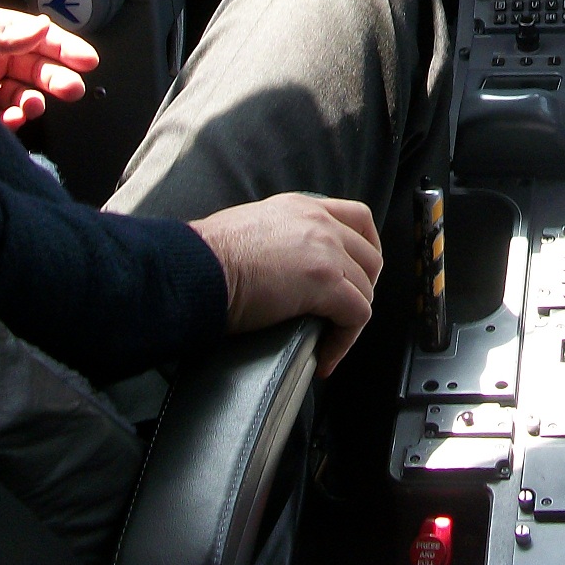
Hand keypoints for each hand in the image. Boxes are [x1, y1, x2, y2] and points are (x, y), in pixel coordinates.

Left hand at [0, 0, 97, 129]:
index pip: (38, 39)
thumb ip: (2, 30)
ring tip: (32, 107)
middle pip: (35, 70)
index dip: (64, 48)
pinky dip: (10, 124)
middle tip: (72, 88)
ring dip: (32, 102)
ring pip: (20, 97)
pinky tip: (11, 121)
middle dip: (56, 78)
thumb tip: (42, 27)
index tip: (87, 60)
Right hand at [189, 194, 384, 376]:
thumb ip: (279, 237)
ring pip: (365, 289)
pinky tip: (324, 357)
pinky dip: (345, 341)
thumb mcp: (252, 227)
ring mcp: (326, 251)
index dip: (366, 250)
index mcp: (302, 206)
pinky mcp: (324, 283)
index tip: (358, 275)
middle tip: (344, 314)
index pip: (358, 218)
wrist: (194, 269)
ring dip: (351, 320)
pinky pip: (356, 316)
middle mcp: (320, 222)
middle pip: (370, 256)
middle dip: (363, 289)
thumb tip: (282, 266)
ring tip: (329, 341)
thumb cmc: (206, 257)